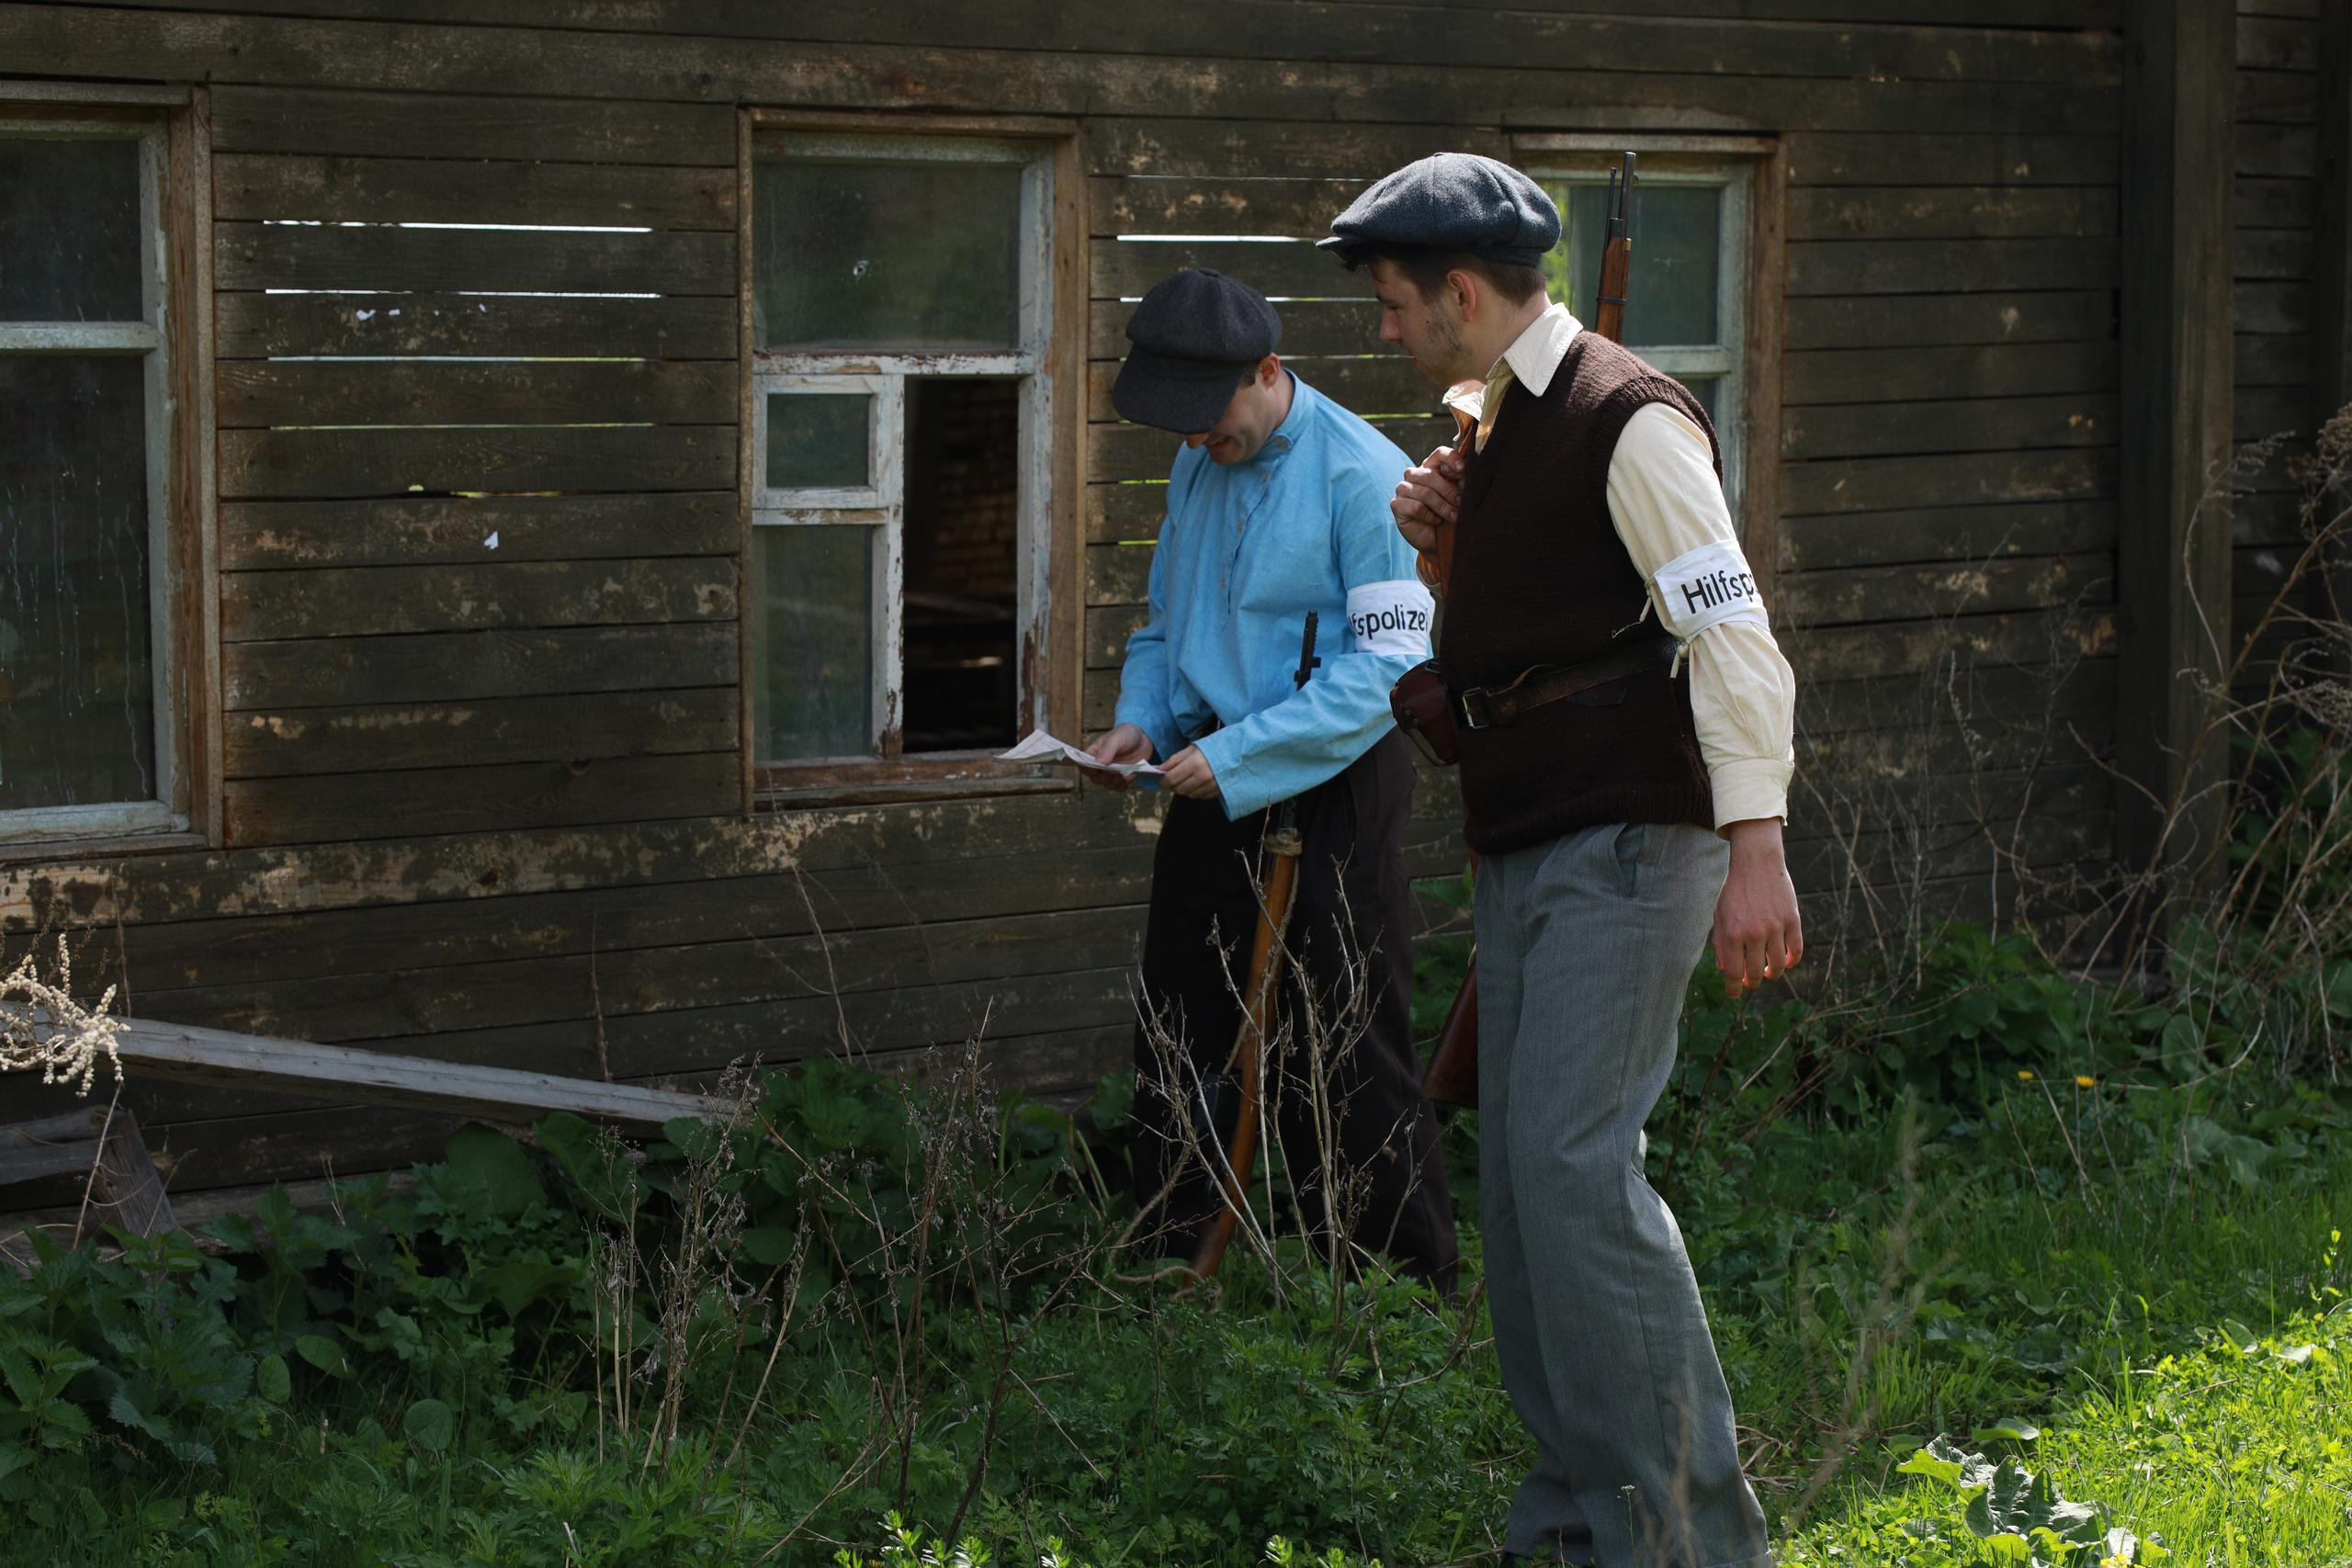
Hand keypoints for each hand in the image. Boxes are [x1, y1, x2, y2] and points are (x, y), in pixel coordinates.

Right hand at [1082, 723, 1152, 790]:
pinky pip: (1119, 787)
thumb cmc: (1126, 734)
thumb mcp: (1116, 738)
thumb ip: (1107, 749)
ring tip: (1121, 775)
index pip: (1083, 765)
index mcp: (1094, 753)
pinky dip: (1123, 785)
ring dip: (1113, 783)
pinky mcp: (1122, 777)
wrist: (1143, 739)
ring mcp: (1111, 772)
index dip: (1086, 770)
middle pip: (1094, 778)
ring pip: (1107, 784)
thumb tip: (1098, 762)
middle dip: (1102, 778)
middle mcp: (1101, 765)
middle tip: (1111, 774)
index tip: (1095, 770)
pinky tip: (1129, 776)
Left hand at [1159, 744, 1219, 801]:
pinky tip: (1199, 782)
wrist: (1241, 751)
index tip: (1161, 777)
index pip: (1171, 779)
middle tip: (1174, 776)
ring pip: (1189, 795)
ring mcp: (1212, 786)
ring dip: (1185, 788)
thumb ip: (1175, 759)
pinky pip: (1201, 797)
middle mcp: (1204, 777)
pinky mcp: (1219, 792)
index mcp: (1196, 763)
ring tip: (1188, 777)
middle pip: (1179, 789)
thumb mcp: (1194, 747)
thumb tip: (1159, 769)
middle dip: (1173, 784)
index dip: (1163, 780)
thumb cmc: (1216, 746)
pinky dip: (1196, 791)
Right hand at [1390, 444, 1462, 555]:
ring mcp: (1403, 489)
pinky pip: (1415, 507)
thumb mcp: (1459, 496)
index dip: (1451, 458)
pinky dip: (1429, 516)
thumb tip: (1464, 468)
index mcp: (1431, 467)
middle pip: (1430, 474)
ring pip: (1424, 492)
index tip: (1463, 468)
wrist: (1439, 541)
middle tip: (1461, 504)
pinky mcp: (1397, 504)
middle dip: (1449, 491)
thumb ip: (1461, 480)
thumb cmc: (1449, 515)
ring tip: (1453, 517)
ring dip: (1442, 506)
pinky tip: (1435, 521)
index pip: (1439, 454)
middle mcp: (1415, 474)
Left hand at [1713, 819, 1803, 997]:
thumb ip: (1720, 942)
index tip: (1735, 994)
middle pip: (1755, 972)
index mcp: (1732, 933)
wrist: (1756, 863)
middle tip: (1751, 982)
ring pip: (1778, 965)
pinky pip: (1796, 950)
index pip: (1734, 972)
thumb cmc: (1734, 890)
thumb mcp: (1720, 914)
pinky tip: (1786, 962)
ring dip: (1772, 974)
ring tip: (1767, 973)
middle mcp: (1754, 933)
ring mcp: (1775, 927)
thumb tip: (1725, 970)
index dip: (1734, 988)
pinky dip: (1792, 961)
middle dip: (1752, 982)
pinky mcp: (1792, 920)